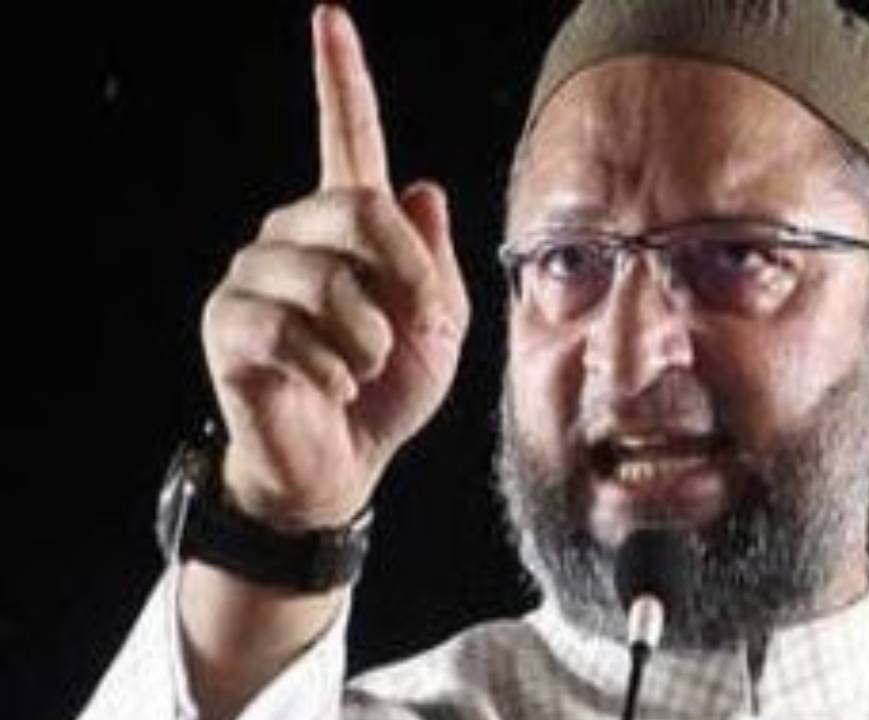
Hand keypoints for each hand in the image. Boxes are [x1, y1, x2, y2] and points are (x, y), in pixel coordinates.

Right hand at [201, 5, 468, 529]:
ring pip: (326, 279)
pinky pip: (289, 331)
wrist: (344, 462)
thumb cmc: (390, 389)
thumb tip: (423, 187)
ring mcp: (254, 275)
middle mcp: (294, 234)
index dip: (341, 77)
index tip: (330, 16)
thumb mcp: (440, 327)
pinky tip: (328, 387)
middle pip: (356, 208)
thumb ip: (433, 261)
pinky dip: (330, 370)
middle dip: (406, 276)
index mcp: (350, 227)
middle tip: (414, 330)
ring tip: (363, 369)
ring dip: (367, 339)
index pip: (345, 136)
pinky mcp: (227, 323)